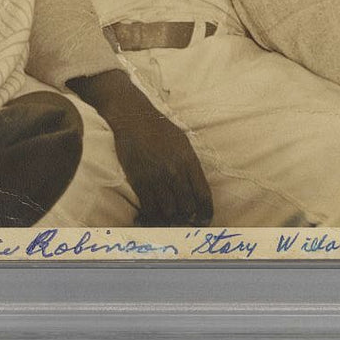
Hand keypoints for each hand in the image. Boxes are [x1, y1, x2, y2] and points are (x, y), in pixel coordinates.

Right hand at [110, 102, 213, 226]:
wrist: (133, 118)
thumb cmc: (159, 129)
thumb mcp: (183, 143)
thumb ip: (191, 165)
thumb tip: (195, 189)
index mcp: (189, 161)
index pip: (204, 196)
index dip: (206, 213)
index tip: (203, 220)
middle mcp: (175, 172)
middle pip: (187, 207)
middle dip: (186, 217)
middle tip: (182, 220)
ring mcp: (157, 178)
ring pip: (169, 212)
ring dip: (168, 219)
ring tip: (166, 220)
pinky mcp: (140, 181)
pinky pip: (149, 208)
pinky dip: (150, 218)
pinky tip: (147, 219)